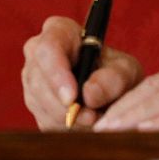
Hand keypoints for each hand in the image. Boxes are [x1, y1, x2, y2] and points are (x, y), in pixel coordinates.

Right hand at [21, 15, 143, 130]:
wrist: (112, 91)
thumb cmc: (117, 73)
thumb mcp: (126, 71)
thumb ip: (113, 79)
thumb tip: (89, 95)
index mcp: (59, 31)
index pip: (48, 50)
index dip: (57, 75)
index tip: (72, 98)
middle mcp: (37, 52)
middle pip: (39, 81)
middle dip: (64, 106)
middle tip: (93, 118)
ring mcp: (31, 78)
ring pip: (39, 104)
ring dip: (68, 119)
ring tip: (95, 119)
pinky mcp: (34, 103)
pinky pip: (43, 119)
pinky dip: (65, 128)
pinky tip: (84, 124)